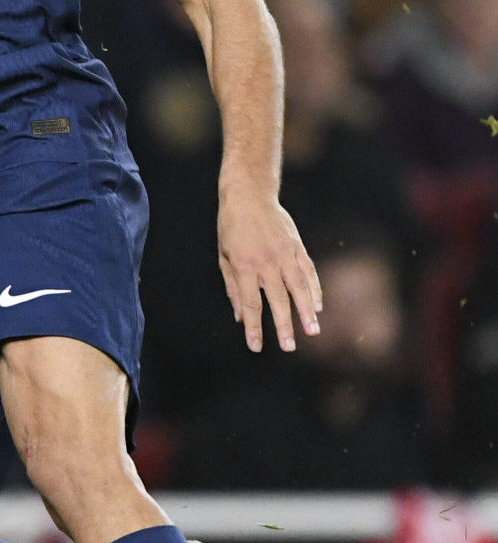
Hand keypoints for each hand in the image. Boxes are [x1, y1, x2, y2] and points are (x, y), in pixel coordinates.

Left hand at [217, 196, 323, 351]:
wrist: (249, 196)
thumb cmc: (231, 228)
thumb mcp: (224, 256)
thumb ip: (234, 287)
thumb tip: (240, 317)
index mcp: (243, 265)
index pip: (251, 303)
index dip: (253, 327)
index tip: (256, 346)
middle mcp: (266, 261)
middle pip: (278, 300)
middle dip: (284, 325)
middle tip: (289, 347)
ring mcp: (285, 254)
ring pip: (299, 288)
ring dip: (307, 311)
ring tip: (313, 331)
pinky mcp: (297, 247)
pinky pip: (309, 272)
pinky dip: (315, 290)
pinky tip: (318, 306)